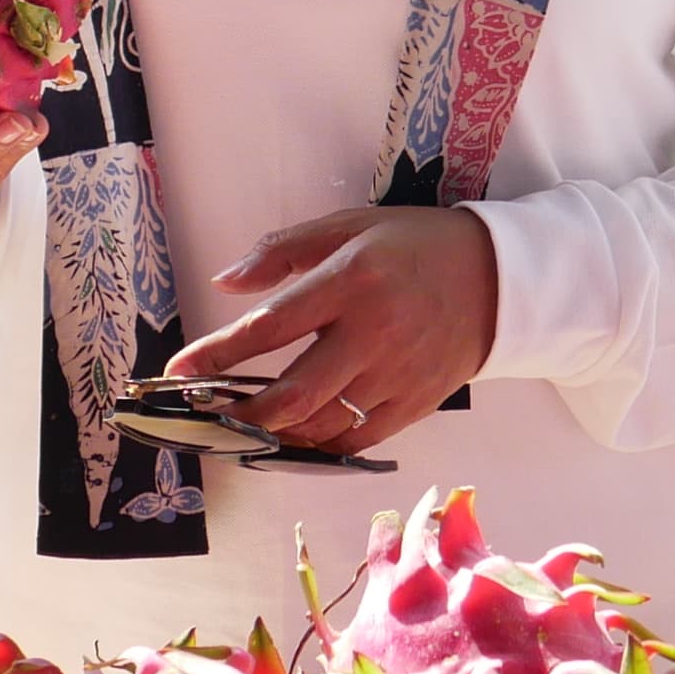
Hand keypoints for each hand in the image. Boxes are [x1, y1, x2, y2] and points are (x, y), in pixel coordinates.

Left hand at [164, 207, 499, 452]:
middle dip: (239, 414)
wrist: (498, 278)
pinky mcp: (415, 405)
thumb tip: (225, 283)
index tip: (177, 368)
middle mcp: (373, 334)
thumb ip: (283, 250)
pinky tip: (292, 438)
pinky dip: (317, 446)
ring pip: (321, 425)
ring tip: (241, 428)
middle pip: (293, 395)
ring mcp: (396, 375)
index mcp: (351, 281)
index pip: (269, 327)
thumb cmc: (411, 246)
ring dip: (273, 434)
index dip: (217, 353)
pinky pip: (356, 442)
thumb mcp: (348, 227)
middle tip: (206, 415)